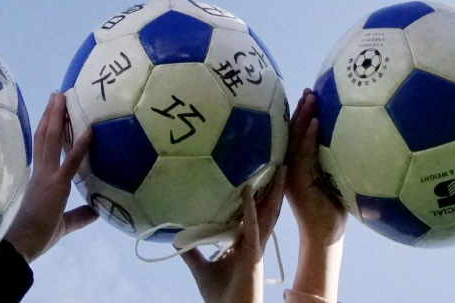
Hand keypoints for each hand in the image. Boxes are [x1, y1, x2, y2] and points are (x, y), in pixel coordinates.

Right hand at [3, 95, 96, 262]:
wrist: (21, 246)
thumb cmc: (37, 236)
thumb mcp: (63, 223)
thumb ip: (79, 215)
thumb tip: (97, 211)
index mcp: (40, 178)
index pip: (42, 146)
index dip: (46, 127)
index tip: (52, 110)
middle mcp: (41, 172)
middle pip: (44, 136)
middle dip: (51, 114)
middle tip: (57, 94)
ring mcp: (47, 176)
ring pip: (50, 140)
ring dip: (57, 117)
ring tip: (61, 97)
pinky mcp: (56, 185)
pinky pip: (70, 161)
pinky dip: (80, 145)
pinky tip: (89, 130)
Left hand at [179, 177, 283, 302]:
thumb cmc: (221, 296)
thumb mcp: (202, 269)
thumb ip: (192, 252)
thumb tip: (175, 236)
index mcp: (246, 243)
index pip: (256, 214)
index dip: (261, 195)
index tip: (261, 173)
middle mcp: (254, 242)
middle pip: (267, 210)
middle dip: (274, 188)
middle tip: (279, 164)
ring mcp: (256, 248)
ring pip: (267, 214)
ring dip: (272, 192)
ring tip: (279, 170)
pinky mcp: (252, 256)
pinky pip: (252, 227)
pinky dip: (250, 209)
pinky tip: (248, 192)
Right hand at [283, 88, 345, 248]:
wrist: (325, 236)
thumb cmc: (334, 209)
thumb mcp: (337, 179)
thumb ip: (340, 159)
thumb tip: (366, 138)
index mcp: (298, 164)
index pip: (297, 134)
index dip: (302, 113)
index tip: (311, 94)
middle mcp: (291, 166)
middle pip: (292, 131)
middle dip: (300, 109)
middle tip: (310, 90)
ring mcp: (291, 174)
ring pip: (294, 139)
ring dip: (302, 117)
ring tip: (310, 97)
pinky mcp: (297, 183)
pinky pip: (302, 155)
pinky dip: (308, 138)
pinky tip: (318, 123)